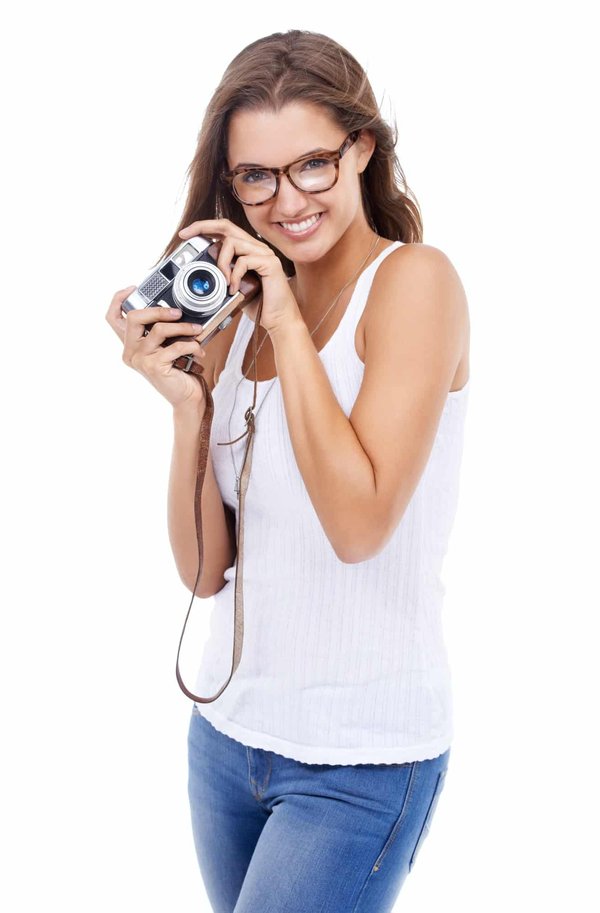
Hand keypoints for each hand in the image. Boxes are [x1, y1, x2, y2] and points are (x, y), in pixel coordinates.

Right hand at [105, 287, 208, 410]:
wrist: (186, 396)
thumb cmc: (178, 369)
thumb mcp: (166, 345)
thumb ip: (162, 330)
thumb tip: (174, 307)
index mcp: (129, 344)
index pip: (112, 318)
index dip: (118, 299)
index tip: (133, 288)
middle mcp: (130, 351)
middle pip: (134, 318)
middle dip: (158, 310)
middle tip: (178, 312)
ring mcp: (140, 360)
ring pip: (159, 330)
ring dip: (183, 327)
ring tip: (196, 330)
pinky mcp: (153, 367)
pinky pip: (175, 346)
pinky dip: (191, 345)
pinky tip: (198, 350)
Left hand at [178, 219, 300, 335]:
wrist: (279, 320)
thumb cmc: (259, 305)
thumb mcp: (234, 287)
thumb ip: (223, 274)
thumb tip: (202, 269)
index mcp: (248, 250)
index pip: (225, 229)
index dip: (204, 227)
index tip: (185, 234)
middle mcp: (257, 248)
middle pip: (227, 226)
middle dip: (203, 227)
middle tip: (186, 236)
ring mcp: (265, 254)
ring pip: (232, 242)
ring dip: (220, 263)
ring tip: (223, 283)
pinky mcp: (270, 263)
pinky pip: (243, 260)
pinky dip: (234, 275)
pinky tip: (234, 290)